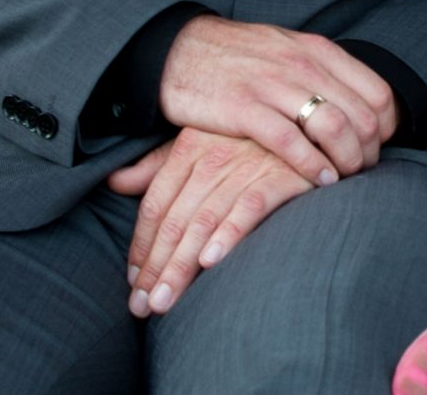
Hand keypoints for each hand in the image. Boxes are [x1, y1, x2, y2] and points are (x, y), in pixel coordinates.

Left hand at [107, 127, 314, 316]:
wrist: (311, 121)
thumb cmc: (253, 136)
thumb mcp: (202, 139)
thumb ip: (160, 163)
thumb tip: (116, 181)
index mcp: (190, 148)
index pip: (156, 205)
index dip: (142, 246)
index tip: (133, 282)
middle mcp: (214, 157)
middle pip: (175, 220)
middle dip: (156, 267)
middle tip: (143, 306)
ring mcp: (248, 166)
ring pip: (204, 222)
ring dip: (182, 265)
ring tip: (166, 301)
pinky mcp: (281, 176)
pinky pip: (249, 208)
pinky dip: (230, 233)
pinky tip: (212, 261)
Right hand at [157, 15, 397, 184]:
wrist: (179, 49)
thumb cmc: (240, 57)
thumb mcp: (290, 51)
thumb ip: (324, 73)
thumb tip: (360, 106)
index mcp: (319, 51)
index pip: (378, 92)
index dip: (386, 127)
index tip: (376, 147)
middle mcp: (304, 65)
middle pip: (363, 115)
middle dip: (369, 152)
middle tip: (360, 171)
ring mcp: (274, 85)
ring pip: (334, 127)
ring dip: (346, 161)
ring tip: (342, 179)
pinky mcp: (244, 108)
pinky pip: (291, 142)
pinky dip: (311, 165)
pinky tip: (318, 180)